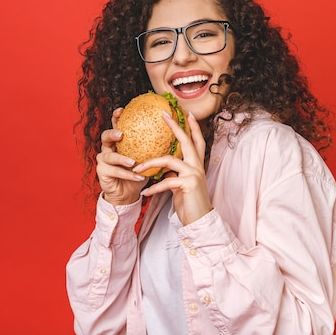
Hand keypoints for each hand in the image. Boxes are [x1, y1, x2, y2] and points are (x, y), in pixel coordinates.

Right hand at [96, 107, 148, 204]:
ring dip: (122, 158)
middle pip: (105, 136)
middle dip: (112, 133)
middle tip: (121, 134)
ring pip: (109, 156)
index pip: (116, 124)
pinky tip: (138, 176)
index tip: (123, 110)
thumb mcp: (149, 157)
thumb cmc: (139, 172)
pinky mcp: (102, 173)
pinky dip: (127, 174)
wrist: (129, 193)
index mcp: (119, 141)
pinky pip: (115, 172)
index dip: (117, 116)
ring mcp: (103, 160)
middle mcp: (108, 148)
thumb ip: (156, 145)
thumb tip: (177, 132)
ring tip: (133, 161)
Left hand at [136, 111, 211, 225]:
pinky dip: (154, 188)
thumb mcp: (182, 184)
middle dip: (175, 126)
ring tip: (136, 169)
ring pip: (169, 160)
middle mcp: (197, 166)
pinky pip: (166, 181)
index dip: (194, 127)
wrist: (199, 220)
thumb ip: (176, 174)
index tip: (188, 113)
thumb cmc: (190, 203)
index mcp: (197, 164)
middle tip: (164, 114)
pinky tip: (145, 193)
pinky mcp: (188, 184)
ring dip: (150, 163)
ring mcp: (194, 174)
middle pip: (186, 141)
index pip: (197, 141)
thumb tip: (164, 169)